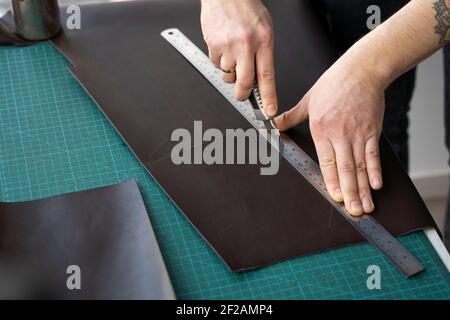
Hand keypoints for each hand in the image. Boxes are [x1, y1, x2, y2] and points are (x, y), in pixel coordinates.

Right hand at [200, 0, 277, 116]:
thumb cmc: (247, 9)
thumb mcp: (265, 30)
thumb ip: (263, 54)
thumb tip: (260, 80)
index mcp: (264, 41)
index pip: (267, 76)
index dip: (268, 97)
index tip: (269, 111)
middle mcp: (246, 45)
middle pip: (245, 83)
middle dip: (243, 95)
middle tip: (242, 95)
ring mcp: (228, 46)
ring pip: (228, 76)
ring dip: (230, 73)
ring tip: (233, 55)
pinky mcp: (213, 46)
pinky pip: (216, 65)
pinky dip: (220, 61)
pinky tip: (224, 47)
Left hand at [275, 52, 387, 215]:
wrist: (362, 70)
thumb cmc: (334, 83)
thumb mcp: (308, 99)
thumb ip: (291, 116)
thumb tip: (274, 125)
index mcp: (322, 128)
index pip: (327, 161)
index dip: (332, 181)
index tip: (335, 197)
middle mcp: (341, 134)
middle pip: (346, 168)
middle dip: (350, 192)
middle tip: (354, 211)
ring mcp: (359, 133)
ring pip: (360, 166)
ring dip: (363, 188)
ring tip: (366, 206)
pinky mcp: (373, 130)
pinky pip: (374, 154)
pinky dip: (375, 170)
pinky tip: (376, 186)